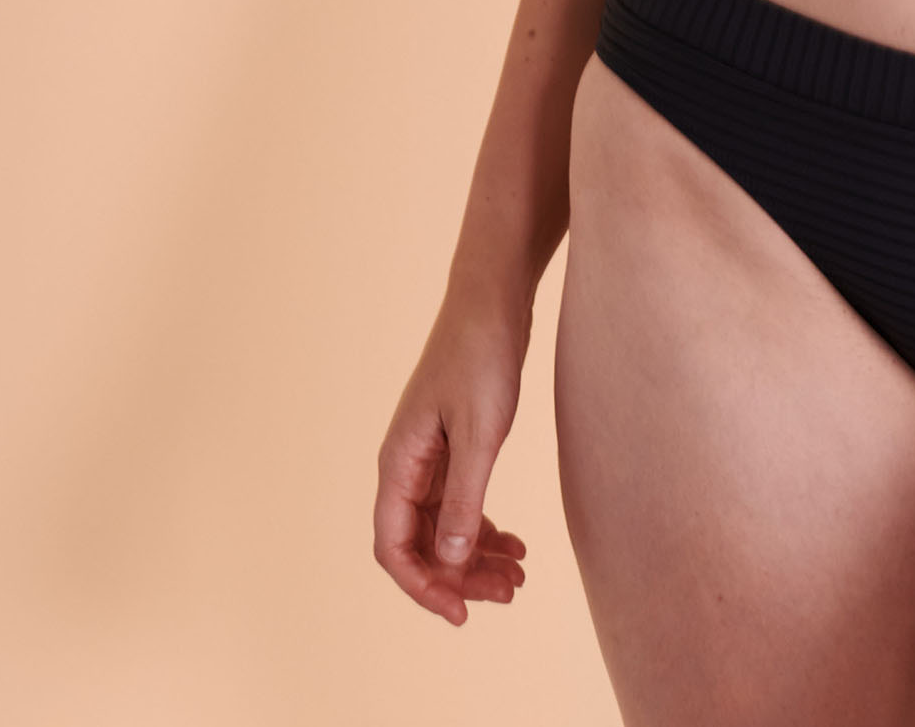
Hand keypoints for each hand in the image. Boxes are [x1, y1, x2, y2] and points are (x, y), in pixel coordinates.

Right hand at [373, 291, 532, 625]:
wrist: (493, 300)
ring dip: (476, 556)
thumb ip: (467, 497)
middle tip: (510, 594)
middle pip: (421, 544)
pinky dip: (484, 527)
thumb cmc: (482, 357)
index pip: (394, 548)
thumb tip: (450, 560)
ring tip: (519, 576)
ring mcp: (429, 456)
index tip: (462, 613)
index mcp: (399, 463)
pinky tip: (515, 543)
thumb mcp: (481, 432)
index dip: (424, 587)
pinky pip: (460, 503)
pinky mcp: (453, 445)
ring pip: (444, 527)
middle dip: (460, 577)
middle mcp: (406, 465)